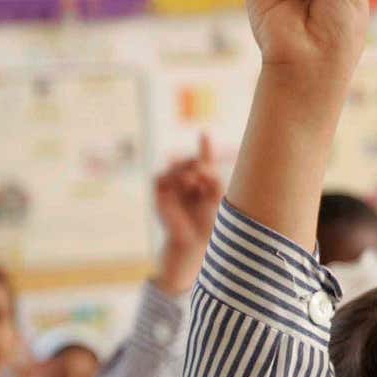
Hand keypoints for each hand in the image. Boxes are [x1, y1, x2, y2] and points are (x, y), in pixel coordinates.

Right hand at [155, 134, 224, 295]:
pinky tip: (187, 181)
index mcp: (201, 185)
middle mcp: (185, 184)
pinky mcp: (159, 194)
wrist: (194, 242)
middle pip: (191, 161)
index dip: (204, 147)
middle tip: (207, 174)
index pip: (202, 161)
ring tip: (197, 180)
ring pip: (176, 166)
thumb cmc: (208, 222)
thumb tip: (200, 166)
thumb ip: (213, 178)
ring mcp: (171, 188)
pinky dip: (175, 175)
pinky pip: (162, 176)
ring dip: (188, 168)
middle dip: (199, 163)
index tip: (205, 134)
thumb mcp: (217, 197)